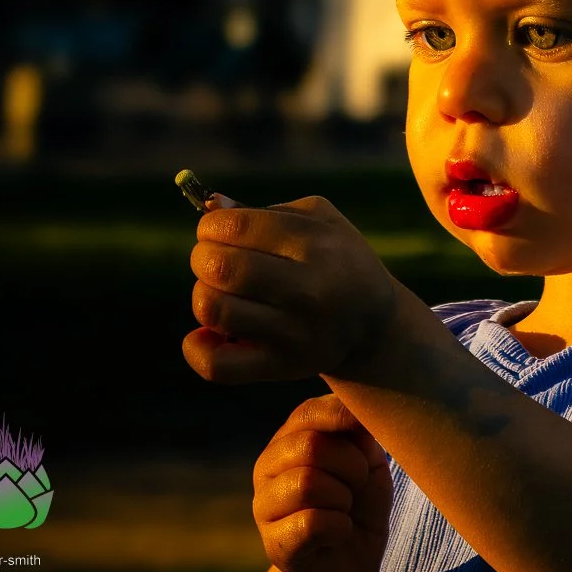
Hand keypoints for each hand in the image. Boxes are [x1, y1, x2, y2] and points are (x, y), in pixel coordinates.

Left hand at [183, 196, 397, 382]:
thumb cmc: (336, 260)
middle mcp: (310, 289)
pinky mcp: (284, 366)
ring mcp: (297, 333)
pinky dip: (197, 349)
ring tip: (221, 293)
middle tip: (215, 261)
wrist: (374, 324)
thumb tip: (210, 205)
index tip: (215, 233)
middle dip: (203, 258)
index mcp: (317, 244)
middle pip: (221, 268)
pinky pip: (219, 366)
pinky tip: (204, 335)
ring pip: (215, 310)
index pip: (236, 226)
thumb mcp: (319, 221)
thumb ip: (262, 211)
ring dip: (204, 296)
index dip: (210, 227)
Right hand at [253, 393, 392, 571]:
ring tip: (345, 508)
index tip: (368, 435)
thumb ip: (360, 433)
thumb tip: (359, 413)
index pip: (308, 412)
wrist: (354, 560)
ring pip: (307, 483)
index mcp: (290, 438)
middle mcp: (268, 467)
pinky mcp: (273, 544)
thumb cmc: (361, 502)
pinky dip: (339, 527)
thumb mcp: (368, 459)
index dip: (343, 418)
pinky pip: (311, 523)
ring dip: (343, 498)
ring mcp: (265, 506)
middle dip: (350, 464)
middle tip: (358, 483)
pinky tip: (338, 532)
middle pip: (310, 446)